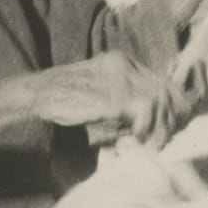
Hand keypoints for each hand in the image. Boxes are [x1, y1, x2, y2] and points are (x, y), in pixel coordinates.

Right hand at [37, 52, 191, 149]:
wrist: (39, 93)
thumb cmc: (65, 101)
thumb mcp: (99, 100)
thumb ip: (123, 108)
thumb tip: (148, 128)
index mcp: (121, 63)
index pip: (160, 80)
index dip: (169, 105)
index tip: (167, 127)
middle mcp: (124, 65)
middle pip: (164, 88)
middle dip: (168, 118)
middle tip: (161, 141)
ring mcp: (120, 77)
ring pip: (159, 98)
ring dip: (158, 125)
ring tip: (150, 144)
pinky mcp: (114, 92)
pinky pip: (145, 108)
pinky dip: (145, 127)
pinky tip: (136, 138)